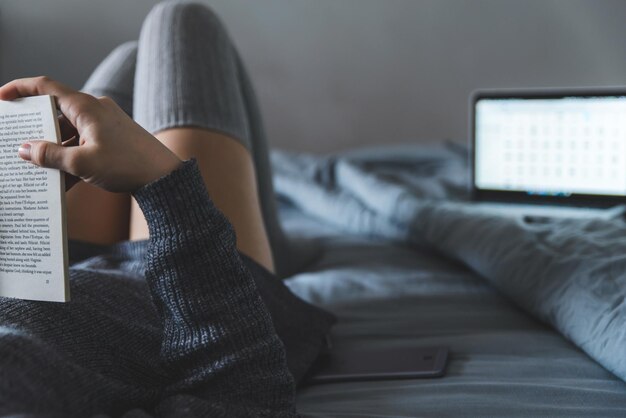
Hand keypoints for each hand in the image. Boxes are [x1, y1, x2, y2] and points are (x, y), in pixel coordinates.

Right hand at [0, 76, 181, 192]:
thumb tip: (24, 150)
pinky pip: (84, 146)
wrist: (165, 178)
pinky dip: (71, 160)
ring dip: (54, 152)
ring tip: (34, 170)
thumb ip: (50, 155)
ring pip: (69, 134)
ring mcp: (105, 126)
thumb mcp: (82, 163)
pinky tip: (61, 183)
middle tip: (15, 143)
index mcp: (86, 107)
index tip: (1, 97)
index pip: (46, 87)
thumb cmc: (127, 165)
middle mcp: (95, 111)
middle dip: (35, 130)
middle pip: (56, 113)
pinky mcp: (113, 142)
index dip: (20, 88)